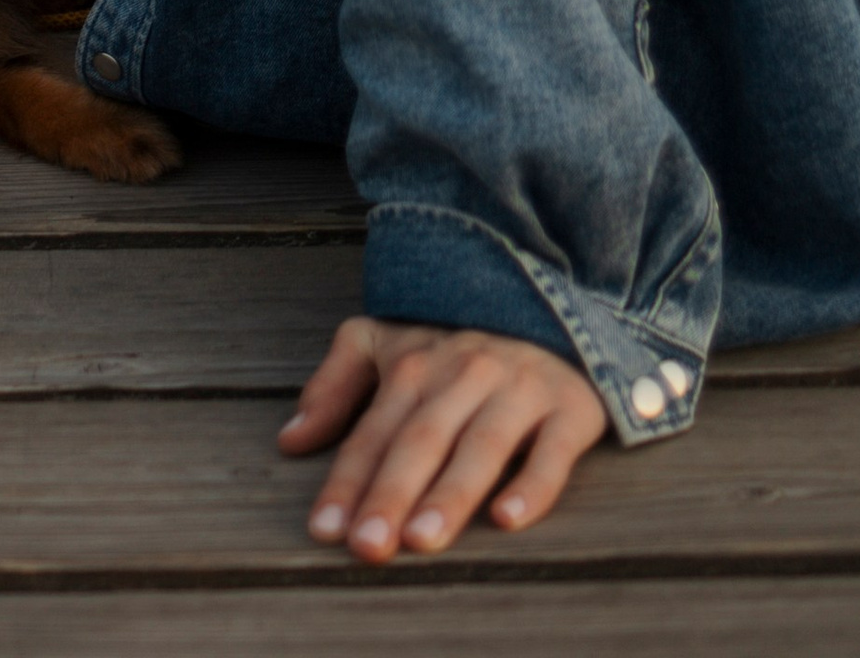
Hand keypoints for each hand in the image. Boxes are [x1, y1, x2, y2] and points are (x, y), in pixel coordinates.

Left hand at [281, 314, 607, 560]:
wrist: (553, 313)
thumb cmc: (458, 348)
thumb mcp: (388, 344)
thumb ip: (336, 385)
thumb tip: (289, 441)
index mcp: (417, 363)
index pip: (374, 431)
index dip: (347, 481)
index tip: (324, 530)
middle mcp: (466, 374)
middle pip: (423, 439)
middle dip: (391, 493)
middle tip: (368, 545)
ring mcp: (520, 390)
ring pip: (481, 446)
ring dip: (450, 494)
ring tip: (421, 540)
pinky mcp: (570, 409)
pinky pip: (552, 451)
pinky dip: (532, 485)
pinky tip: (507, 518)